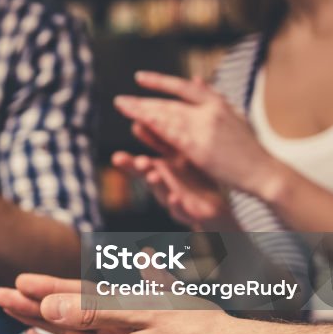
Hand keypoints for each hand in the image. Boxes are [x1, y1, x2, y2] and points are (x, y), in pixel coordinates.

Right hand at [0, 274, 132, 333]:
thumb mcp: (143, 316)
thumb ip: (98, 308)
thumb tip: (51, 305)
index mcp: (124, 306)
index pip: (79, 293)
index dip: (50, 287)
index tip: (22, 282)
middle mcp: (111, 322)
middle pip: (63, 310)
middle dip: (30, 302)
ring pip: (62, 328)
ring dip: (34, 318)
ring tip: (7, 307)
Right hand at [113, 151, 234, 230]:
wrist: (216, 207)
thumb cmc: (194, 178)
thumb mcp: (178, 155)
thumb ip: (159, 140)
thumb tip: (138, 121)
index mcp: (161, 169)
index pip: (140, 164)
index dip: (127, 162)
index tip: (116, 158)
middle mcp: (164, 185)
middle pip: (147, 178)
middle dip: (141, 171)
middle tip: (139, 162)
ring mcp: (174, 198)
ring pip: (162, 193)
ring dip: (157, 185)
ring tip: (154, 176)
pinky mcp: (189, 212)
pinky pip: (181, 210)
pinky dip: (176, 206)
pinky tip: (174, 198)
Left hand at [115, 72, 282, 198]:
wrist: (264, 172)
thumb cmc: (249, 149)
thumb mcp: (234, 116)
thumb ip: (213, 99)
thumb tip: (197, 78)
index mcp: (218, 103)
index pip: (184, 87)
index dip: (160, 82)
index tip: (139, 78)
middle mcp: (210, 111)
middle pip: (170, 102)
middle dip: (143, 100)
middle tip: (120, 100)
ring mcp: (204, 128)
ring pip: (166, 115)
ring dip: (142, 110)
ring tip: (122, 107)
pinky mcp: (200, 147)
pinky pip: (171, 134)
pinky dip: (153, 127)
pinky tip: (137, 123)